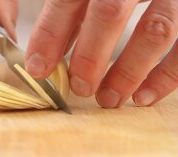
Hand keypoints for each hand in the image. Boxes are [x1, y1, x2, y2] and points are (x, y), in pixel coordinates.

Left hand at [26, 0, 177, 107]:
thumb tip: (46, 57)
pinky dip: (165, 76)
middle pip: (109, 13)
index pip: (67, 0)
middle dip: (90, 56)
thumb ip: (68, 18)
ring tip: (108, 100)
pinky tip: (143, 97)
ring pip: (154, 30)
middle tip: (80, 87)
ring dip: (128, 72)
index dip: (50, 35)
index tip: (38, 69)